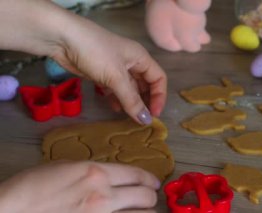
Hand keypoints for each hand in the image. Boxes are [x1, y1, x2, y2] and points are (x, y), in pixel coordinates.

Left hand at [0, 0, 166, 124]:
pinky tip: (114, 108)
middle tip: (141, 119)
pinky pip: (114, 88)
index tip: (154, 114)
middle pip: (145, 84)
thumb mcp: (116, 77)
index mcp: (140, 58)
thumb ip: (131, 100)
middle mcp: (131, 62)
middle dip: (145, 101)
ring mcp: (115, 67)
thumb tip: (146, 120)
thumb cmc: (95, 53)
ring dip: (130, 102)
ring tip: (128, 117)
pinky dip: (116, 98)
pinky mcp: (101, 72)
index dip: (159, 96)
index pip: (158, 78)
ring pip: (129, 88)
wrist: (62, 39)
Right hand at [0, 161, 159, 212]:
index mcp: (96, 173)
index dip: (150, 179)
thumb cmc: (33, 187)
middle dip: (150, 197)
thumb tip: (109, 178)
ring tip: (142, 211)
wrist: (13, 210)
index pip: (136, 175)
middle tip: (148, 198)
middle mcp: (104, 196)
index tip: (154, 183)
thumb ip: (92, 172)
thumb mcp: (65, 167)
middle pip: (146, 197)